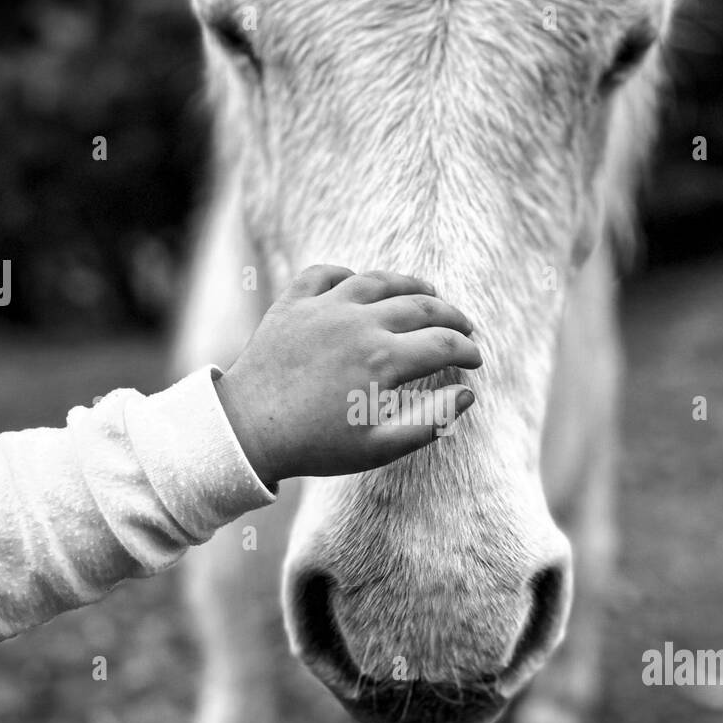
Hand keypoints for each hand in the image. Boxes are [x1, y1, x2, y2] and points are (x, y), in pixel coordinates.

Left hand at [214, 265, 481, 484]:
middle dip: (451, 316)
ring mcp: (324, 308)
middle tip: (464, 327)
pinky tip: (359, 283)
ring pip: (379, 280)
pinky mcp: (293, 303)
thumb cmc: (315, 447)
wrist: (246, 431)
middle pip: (421, 305)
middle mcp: (358, 323)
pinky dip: (348, 274)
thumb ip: (429, 423)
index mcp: (383, 359)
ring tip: (427, 292)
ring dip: (410, 285)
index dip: (467, 351)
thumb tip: (467, 394)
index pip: (443, 344)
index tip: (476, 362)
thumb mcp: (378, 448)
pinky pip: (326, 274)